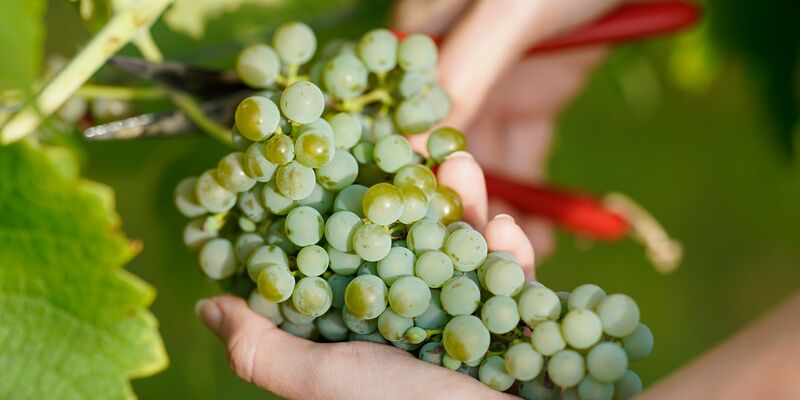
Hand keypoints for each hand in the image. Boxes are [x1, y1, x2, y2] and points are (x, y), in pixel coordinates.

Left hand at [198, 154, 533, 399]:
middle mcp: (412, 324)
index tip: (344, 158)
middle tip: (412, 148)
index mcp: (364, 332)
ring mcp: (466, 324)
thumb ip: (262, 349)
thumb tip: (206, 304)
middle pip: (411, 243)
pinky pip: (513, 282)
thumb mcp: (321, 380)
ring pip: (463, 250)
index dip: (346, 209)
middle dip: (413, 196)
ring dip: (466, 206)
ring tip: (464, 166)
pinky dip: (511, 254)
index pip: (349, 257)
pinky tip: (507, 230)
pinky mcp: (516, 329)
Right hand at [394, 0, 621, 254]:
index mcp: (421, 41)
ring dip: (502, 212)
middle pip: (443, 151)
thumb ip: (464, 71)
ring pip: (487, 164)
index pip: (399, 118)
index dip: (409, 172)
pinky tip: (546, 238)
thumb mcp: (508, 10)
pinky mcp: (533, 100)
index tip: (426, 228)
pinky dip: (539, 197)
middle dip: (461, 203)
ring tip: (517, 265)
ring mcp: (493, 88)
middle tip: (481, 255)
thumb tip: (417, 148)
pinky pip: (529, 156)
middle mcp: (449, 72)